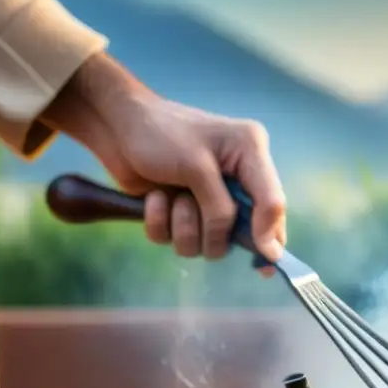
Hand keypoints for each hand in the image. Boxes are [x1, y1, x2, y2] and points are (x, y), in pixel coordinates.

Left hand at [42, 54, 285, 268]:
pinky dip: (161, 223)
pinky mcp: (184, 214)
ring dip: (183, 225)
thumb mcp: (197, 168)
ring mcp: (210, 200)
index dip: (269, 236)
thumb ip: (226, 210)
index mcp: (252, 156)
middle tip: (189, 205)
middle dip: (212, 229)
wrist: (113, 126)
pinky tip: (154, 198)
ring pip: (208, 244)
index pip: (274, 205)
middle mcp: (237, 180)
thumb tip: (263, 249)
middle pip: (242, 233)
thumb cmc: (159, 134)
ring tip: (169, 195)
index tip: (261, 261)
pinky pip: (178, 241)